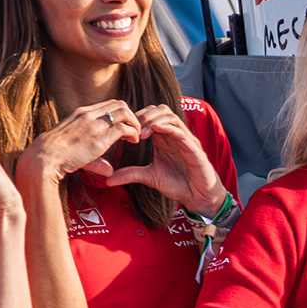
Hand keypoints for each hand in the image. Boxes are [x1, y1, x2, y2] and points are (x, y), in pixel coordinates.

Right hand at [21, 96, 143, 182]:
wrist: (43, 159)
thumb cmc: (55, 156)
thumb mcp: (73, 146)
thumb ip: (94, 156)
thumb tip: (110, 171)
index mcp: (81, 113)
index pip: (108, 104)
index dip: (121, 114)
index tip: (124, 127)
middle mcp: (88, 115)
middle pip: (119, 104)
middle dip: (131, 116)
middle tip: (134, 131)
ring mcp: (94, 125)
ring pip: (125, 113)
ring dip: (135, 123)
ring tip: (136, 137)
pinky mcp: (99, 139)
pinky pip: (124, 128)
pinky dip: (133, 132)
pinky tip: (133, 141)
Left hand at [108, 104, 225, 209]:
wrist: (198, 198)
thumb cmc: (179, 185)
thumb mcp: (150, 177)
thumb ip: (130, 174)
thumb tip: (108, 179)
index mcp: (165, 138)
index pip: (151, 115)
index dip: (137, 118)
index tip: (124, 130)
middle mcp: (175, 135)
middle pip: (160, 110)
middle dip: (144, 115)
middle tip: (132, 129)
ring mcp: (186, 140)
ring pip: (170, 116)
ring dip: (153, 120)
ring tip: (141, 132)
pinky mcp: (194, 149)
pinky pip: (181, 131)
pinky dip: (167, 127)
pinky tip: (155, 129)